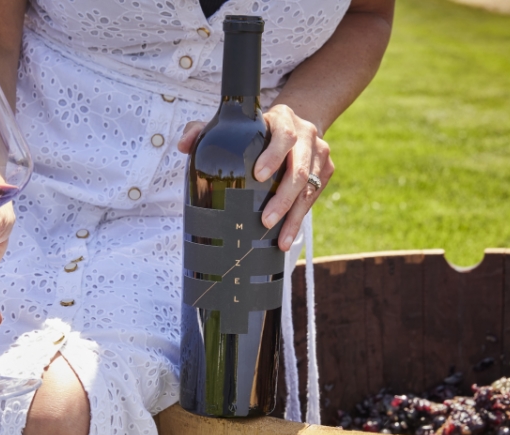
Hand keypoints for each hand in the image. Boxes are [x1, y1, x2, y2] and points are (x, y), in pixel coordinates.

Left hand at [178, 104, 332, 251]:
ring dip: (294, 217)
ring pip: (309, 189)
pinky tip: (286, 236)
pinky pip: (314, 198)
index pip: (284, 135)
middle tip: (266, 221)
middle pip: (299, 169)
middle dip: (283, 198)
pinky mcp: (325, 172)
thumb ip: (203, 131)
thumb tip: (184, 146)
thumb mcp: (231, 125)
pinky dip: (300, 218)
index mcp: (283, 119)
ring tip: (280, 240)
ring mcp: (320, 154)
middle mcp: (307, 135)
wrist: (294, 126)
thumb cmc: (255, 130)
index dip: (273, 156)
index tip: (258, 175)